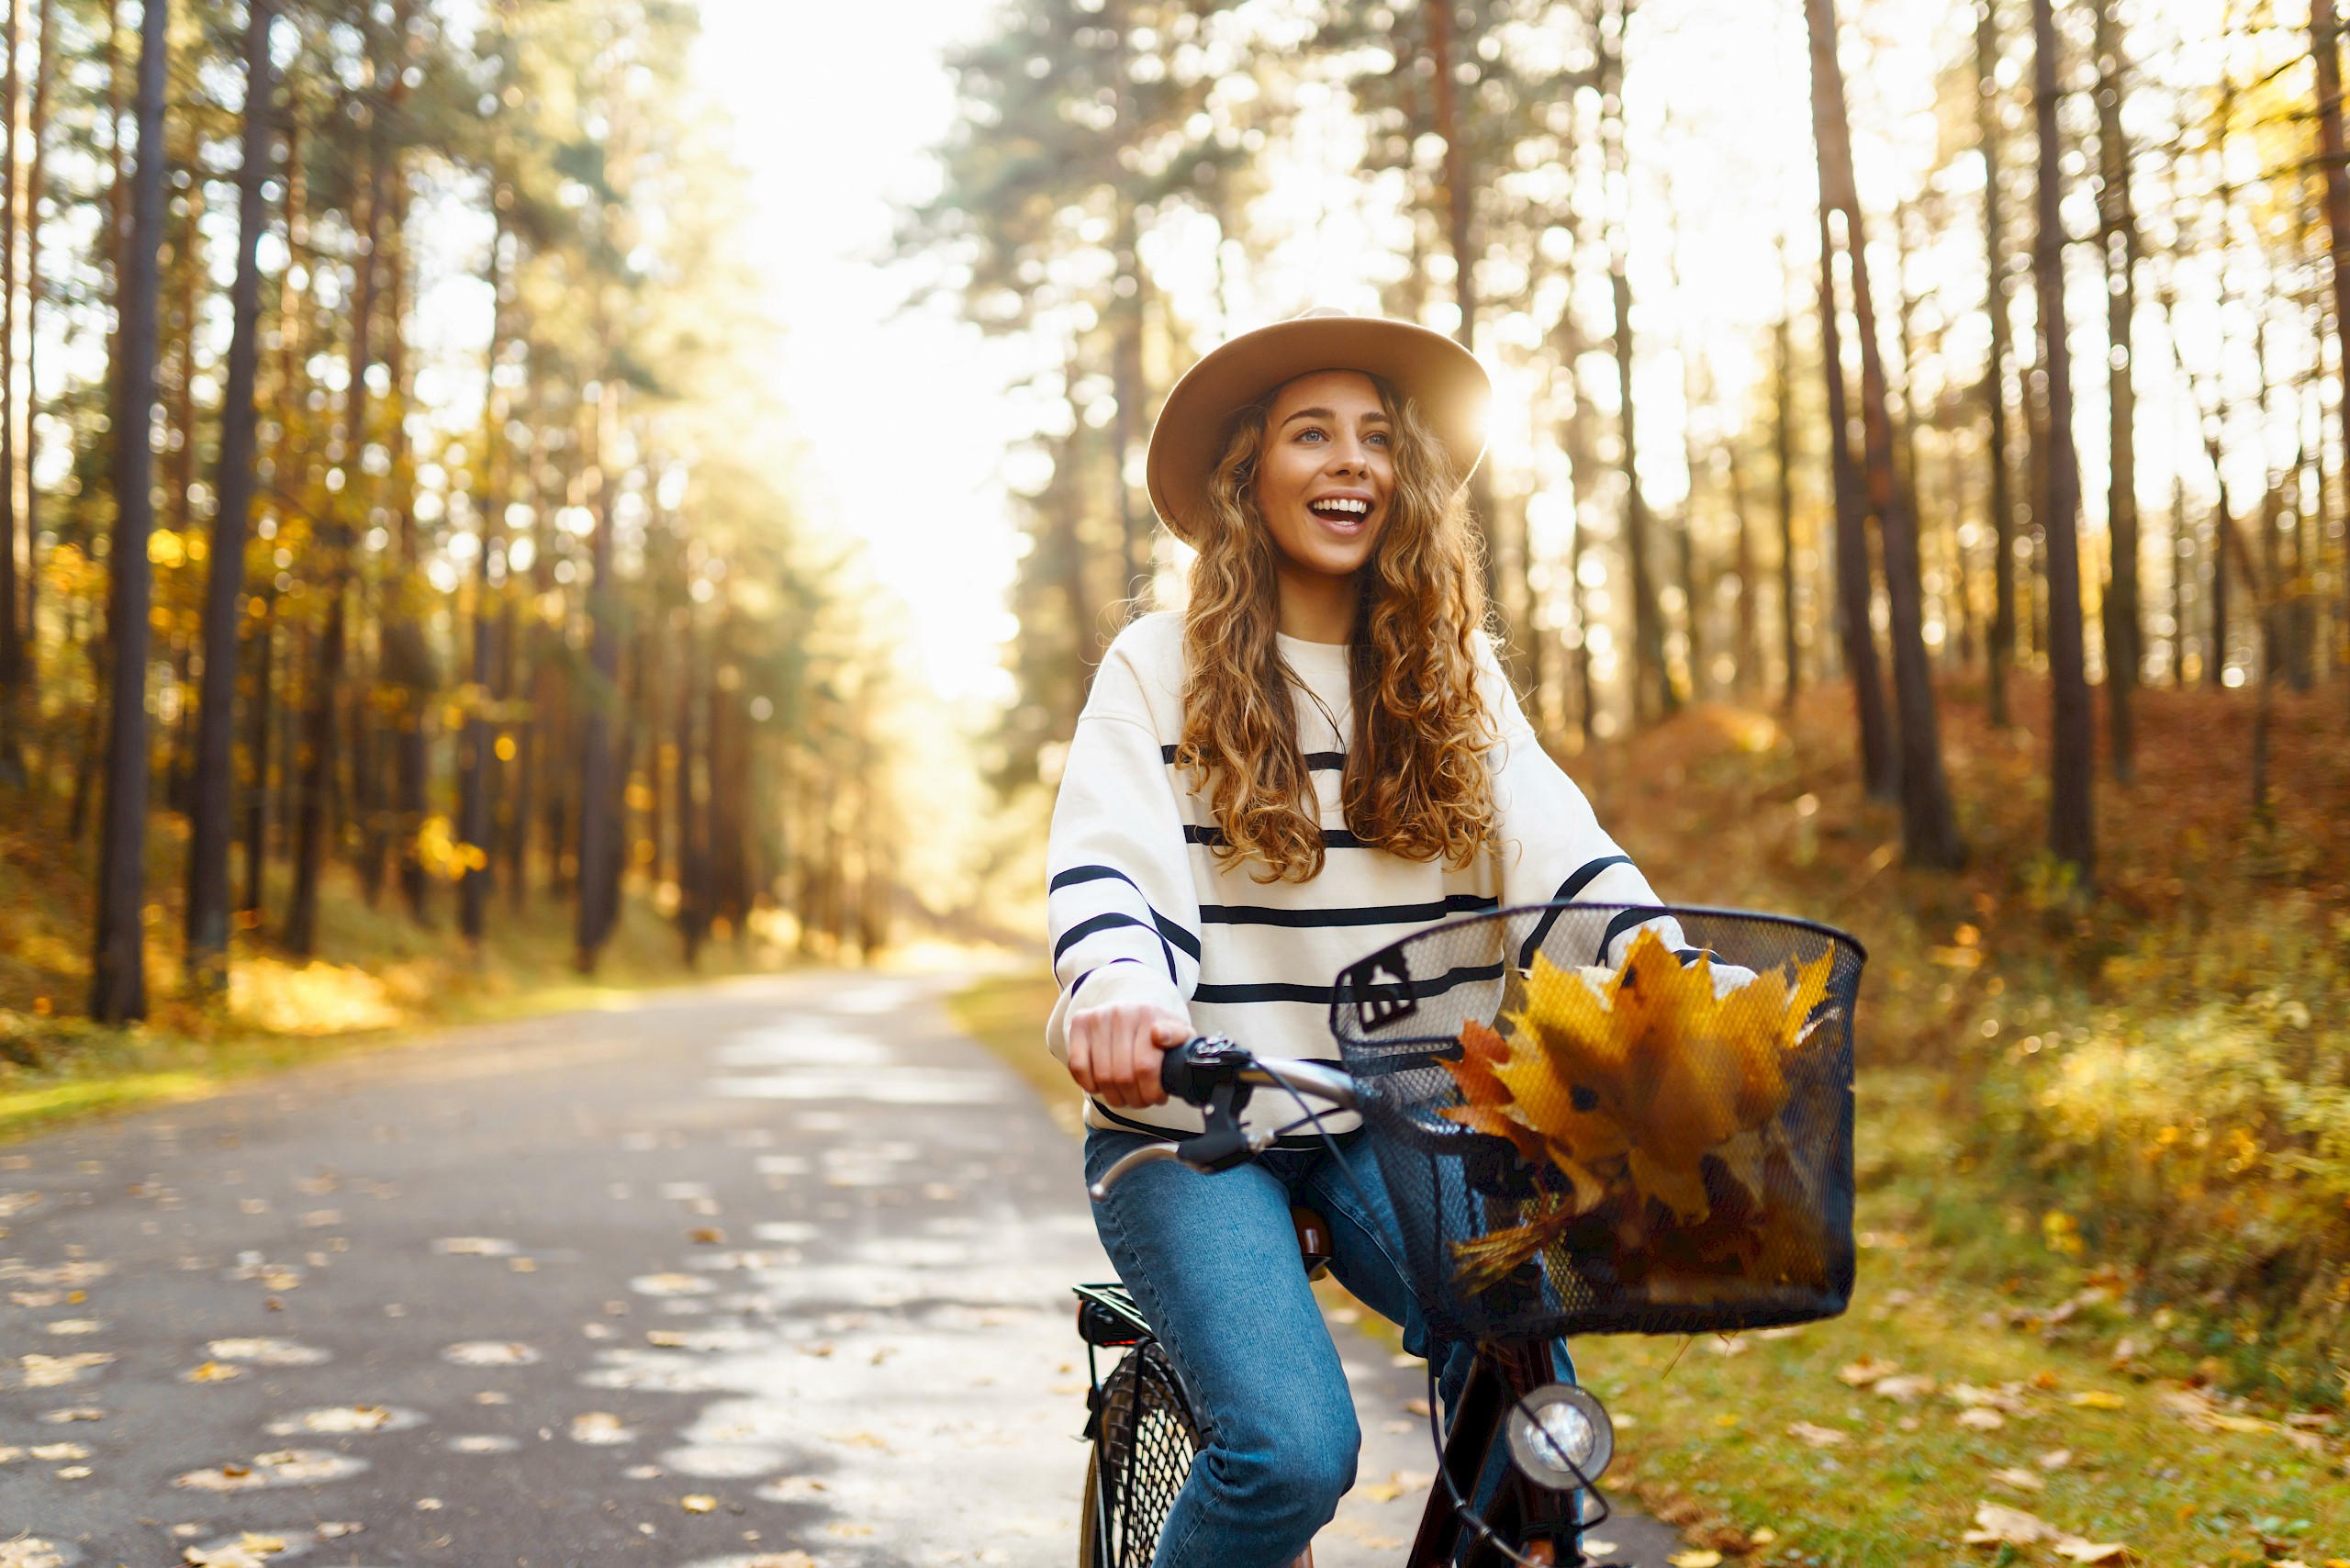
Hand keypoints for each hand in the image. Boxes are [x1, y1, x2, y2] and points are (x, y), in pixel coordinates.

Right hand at [1067, 1002, 1192, 1109]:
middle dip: (1134, 1098)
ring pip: (1102, 1076)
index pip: (1145, 1067)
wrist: (1134, 1007)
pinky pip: (1078, 1066)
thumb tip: (1160, 1035)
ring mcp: (1098, 1016)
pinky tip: (1101, 1087)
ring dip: (1114, 1097)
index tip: (1157, 1099)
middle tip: (1140, 1101)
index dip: (1151, 1092)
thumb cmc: (1158, 1028)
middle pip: (1123, 1076)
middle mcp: (1122, 1012)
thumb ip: (1179, 1037)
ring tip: (1125, 1097)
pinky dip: (1089, 1085)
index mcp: (1150, 1014)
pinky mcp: (1079, 1022)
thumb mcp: (1179, 1032)